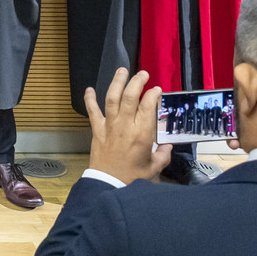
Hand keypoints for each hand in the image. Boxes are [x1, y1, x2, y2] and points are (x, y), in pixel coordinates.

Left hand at [84, 67, 171, 184]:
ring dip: (117, 82)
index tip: (156, 89)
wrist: (109, 185)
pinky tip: (89, 89)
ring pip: (112, 98)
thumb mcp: (154, 168)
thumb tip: (167, 147)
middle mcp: (125, 126)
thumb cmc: (131, 178)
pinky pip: (92, 111)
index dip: (153, 94)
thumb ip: (163, 155)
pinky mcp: (97, 130)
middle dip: (137, 82)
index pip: (148, 106)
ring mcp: (110, 126)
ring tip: (121, 71)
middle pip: (130, 96)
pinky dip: (89, 99)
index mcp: (142, 134)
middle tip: (142, 74)